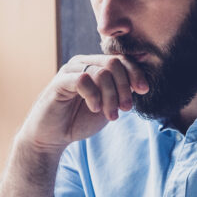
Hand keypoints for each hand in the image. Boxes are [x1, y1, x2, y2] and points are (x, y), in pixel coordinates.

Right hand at [19, 55, 149, 153]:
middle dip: (124, 87)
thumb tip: (141, 81)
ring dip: (111, 96)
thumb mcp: (107, 105)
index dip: (135, 73)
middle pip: (113, 63)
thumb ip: (121, 92)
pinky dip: (94, 96)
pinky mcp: (59, 81)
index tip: (144, 90)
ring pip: (102, 72)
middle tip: (126, 108)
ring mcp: (70, 71)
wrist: (52, 137)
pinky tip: (94, 109)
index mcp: (95, 66)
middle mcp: (83, 63)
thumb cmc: (79, 120)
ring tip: (111, 115)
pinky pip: (84, 80)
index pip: (121, 59)